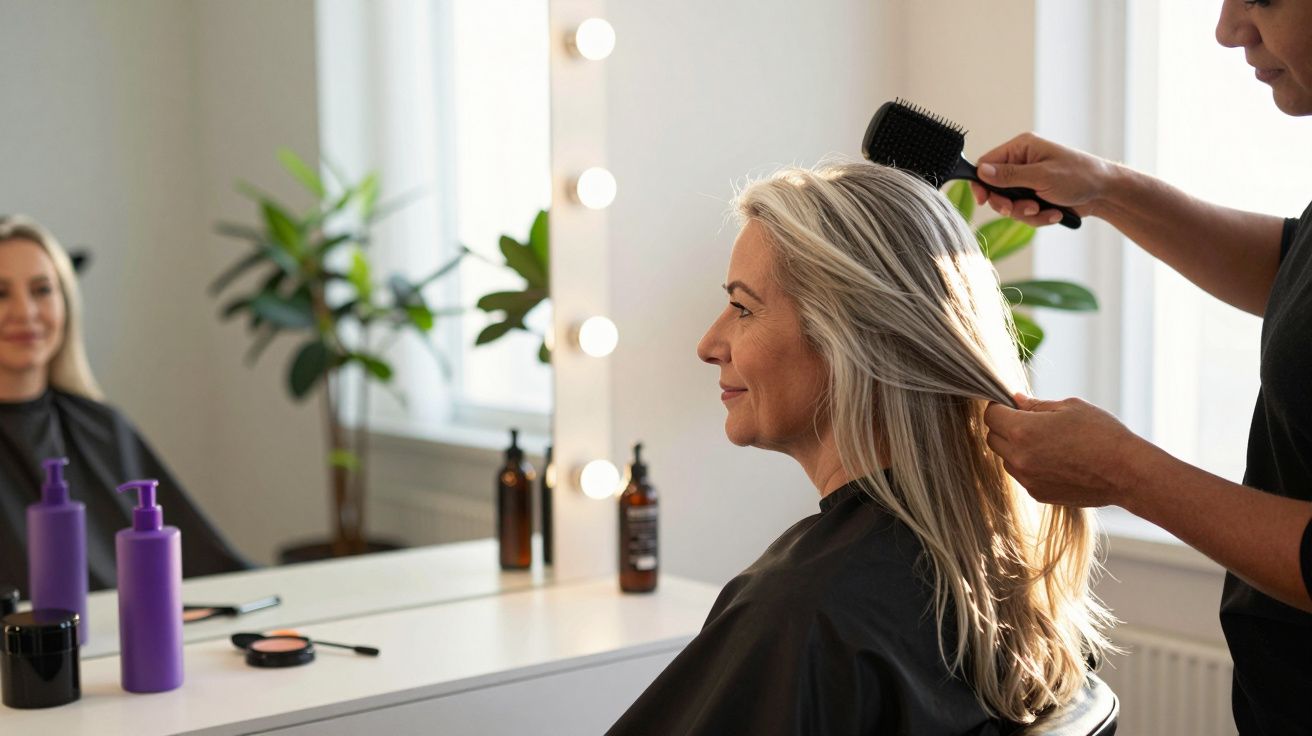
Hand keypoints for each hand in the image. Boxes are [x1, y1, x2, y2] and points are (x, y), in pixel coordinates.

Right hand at [970, 133, 1117, 226]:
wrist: (1104, 193)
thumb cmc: (1079, 176)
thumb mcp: (1042, 176)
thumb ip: (1009, 175)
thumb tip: (981, 171)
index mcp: (1021, 148)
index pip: (987, 163)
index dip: (982, 183)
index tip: (984, 200)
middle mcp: (1021, 163)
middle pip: (995, 188)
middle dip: (1009, 204)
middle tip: (1025, 208)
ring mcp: (1028, 182)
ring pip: (1009, 204)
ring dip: (1026, 213)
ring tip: (1045, 210)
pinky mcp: (1035, 197)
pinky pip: (1023, 213)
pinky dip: (1038, 217)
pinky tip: (1054, 213)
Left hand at [983, 393, 1145, 507]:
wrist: (1126, 472)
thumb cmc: (1101, 434)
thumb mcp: (1069, 408)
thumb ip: (1036, 405)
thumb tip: (1015, 400)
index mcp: (1022, 431)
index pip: (991, 415)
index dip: (998, 406)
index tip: (1010, 405)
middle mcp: (1018, 458)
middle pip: (993, 438)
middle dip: (1004, 426)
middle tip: (1028, 420)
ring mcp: (1027, 479)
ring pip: (1006, 458)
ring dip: (1015, 447)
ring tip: (1046, 441)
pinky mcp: (1038, 493)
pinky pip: (1023, 475)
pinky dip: (1029, 465)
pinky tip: (1055, 459)